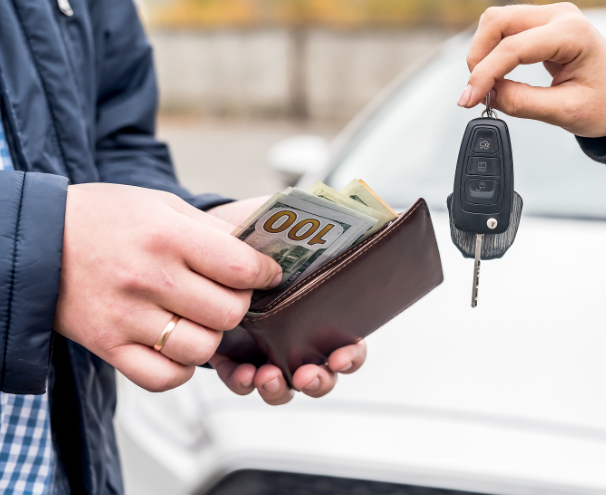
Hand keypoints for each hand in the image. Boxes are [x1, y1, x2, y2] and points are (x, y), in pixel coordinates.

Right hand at [55, 184, 282, 391]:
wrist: (32, 240)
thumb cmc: (103, 218)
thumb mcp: (160, 204)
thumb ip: (211, 228)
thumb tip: (260, 248)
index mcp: (166, 237)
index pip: (240, 267)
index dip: (264, 273)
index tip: (266, 274)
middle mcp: (148, 278)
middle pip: (228, 312)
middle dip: (239, 304)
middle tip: (227, 294)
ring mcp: (126, 317)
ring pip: (202, 348)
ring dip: (210, 336)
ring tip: (199, 319)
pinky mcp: (108, 346)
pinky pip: (164, 377)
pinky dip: (181, 368)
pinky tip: (177, 346)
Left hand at [206, 197, 369, 404]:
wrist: (218, 239)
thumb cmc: (270, 236)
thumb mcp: (306, 227)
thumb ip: (341, 227)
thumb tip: (387, 216)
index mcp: (326, 317)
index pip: (351, 347)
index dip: (351, 357)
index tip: (341, 356)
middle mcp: (302, 341)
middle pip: (322, 376)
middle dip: (318, 382)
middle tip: (306, 376)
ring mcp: (270, 352)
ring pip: (284, 387)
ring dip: (279, 389)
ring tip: (267, 377)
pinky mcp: (236, 355)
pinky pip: (243, 381)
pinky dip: (243, 382)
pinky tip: (241, 373)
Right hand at [458, 3, 605, 137]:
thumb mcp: (566, 112)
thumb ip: (523, 103)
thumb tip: (487, 95)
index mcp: (572, 33)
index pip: (514, 47)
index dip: (485, 74)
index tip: (469, 99)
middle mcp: (560, 16)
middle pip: (498, 21)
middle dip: (479, 57)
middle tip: (475, 92)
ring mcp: (551, 16)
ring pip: (497, 21)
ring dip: (483, 52)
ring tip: (486, 85)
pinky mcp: (543, 24)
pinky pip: (506, 29)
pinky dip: (493, 51)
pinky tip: (495, 75)